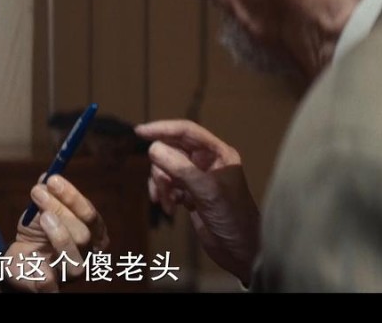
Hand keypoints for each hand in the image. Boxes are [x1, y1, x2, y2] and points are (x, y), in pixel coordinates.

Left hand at [2, 175, 108, 292]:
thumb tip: (47, 177)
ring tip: (42, 217)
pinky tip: (34, 260)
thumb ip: (46, 194)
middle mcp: (86, 258)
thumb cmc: (36, 234)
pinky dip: (44, 274)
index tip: (53, 179)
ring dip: (59, 236)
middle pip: (83, 236)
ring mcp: (68, 276)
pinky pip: (50, 287)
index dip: (73, 197)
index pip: (91, 217)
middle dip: (61, 210)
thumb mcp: (40, 210)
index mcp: (92, 236)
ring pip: (74, 262)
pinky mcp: (48, 291)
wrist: (17, 263)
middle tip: (38, 192)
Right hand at [137, 119, 259, 284]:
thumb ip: (180, 168)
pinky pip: (168, 185)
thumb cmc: (234, 220)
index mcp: (218, 154)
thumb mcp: (207, 192)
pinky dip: (164, 194)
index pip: (186, 132)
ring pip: (167, 168)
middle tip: (162, 186)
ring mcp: (198, 178)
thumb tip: (153, 148)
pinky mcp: (191, 194)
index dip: (163, 128)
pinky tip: (170, 208)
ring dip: (161, 184)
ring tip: (166, 202)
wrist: (242, 253)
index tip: (140, 132)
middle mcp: (207, 162)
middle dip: (161, 167)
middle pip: (172, 150)